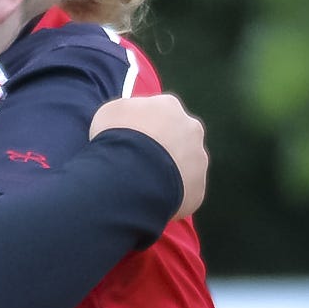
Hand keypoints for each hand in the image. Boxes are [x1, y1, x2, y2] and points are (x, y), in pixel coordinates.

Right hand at [91, 91, 207, 220]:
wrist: (130, 175)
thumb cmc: (116, 139)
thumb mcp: (109, 113)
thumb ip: (125, 114)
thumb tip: (128, 123)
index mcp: (169, 106)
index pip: (160, 114)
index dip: (145, 129)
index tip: (132, 141)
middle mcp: (191, 128)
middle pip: (179, 138)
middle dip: (164, 149)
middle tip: (142, 165)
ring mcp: (199, 159)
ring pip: (186, 167)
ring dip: (170, 174)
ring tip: (146, 186)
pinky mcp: (198, 189)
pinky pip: (185, 193)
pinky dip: (172, 197)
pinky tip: (153, 201)